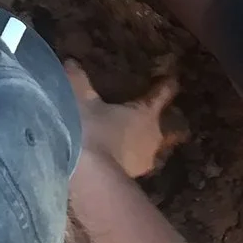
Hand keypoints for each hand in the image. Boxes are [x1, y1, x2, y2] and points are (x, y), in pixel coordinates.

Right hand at [67, 63, 183, 178]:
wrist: (89, 175)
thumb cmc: (90, 130)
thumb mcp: (81, 101)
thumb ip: (78, 81)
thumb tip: (71, 62)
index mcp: (145, 113)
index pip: (160, 95)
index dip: (165, 86)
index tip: (171, 80)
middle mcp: (152, 137)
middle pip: (164, 126)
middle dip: (159, 122)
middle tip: (150, 117)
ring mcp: (145, 161)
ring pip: (150, 148)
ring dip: (142, 144)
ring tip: (130, 141)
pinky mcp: (132, 179)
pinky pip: (134, 164)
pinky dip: (127, 160)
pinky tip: (116, 160)